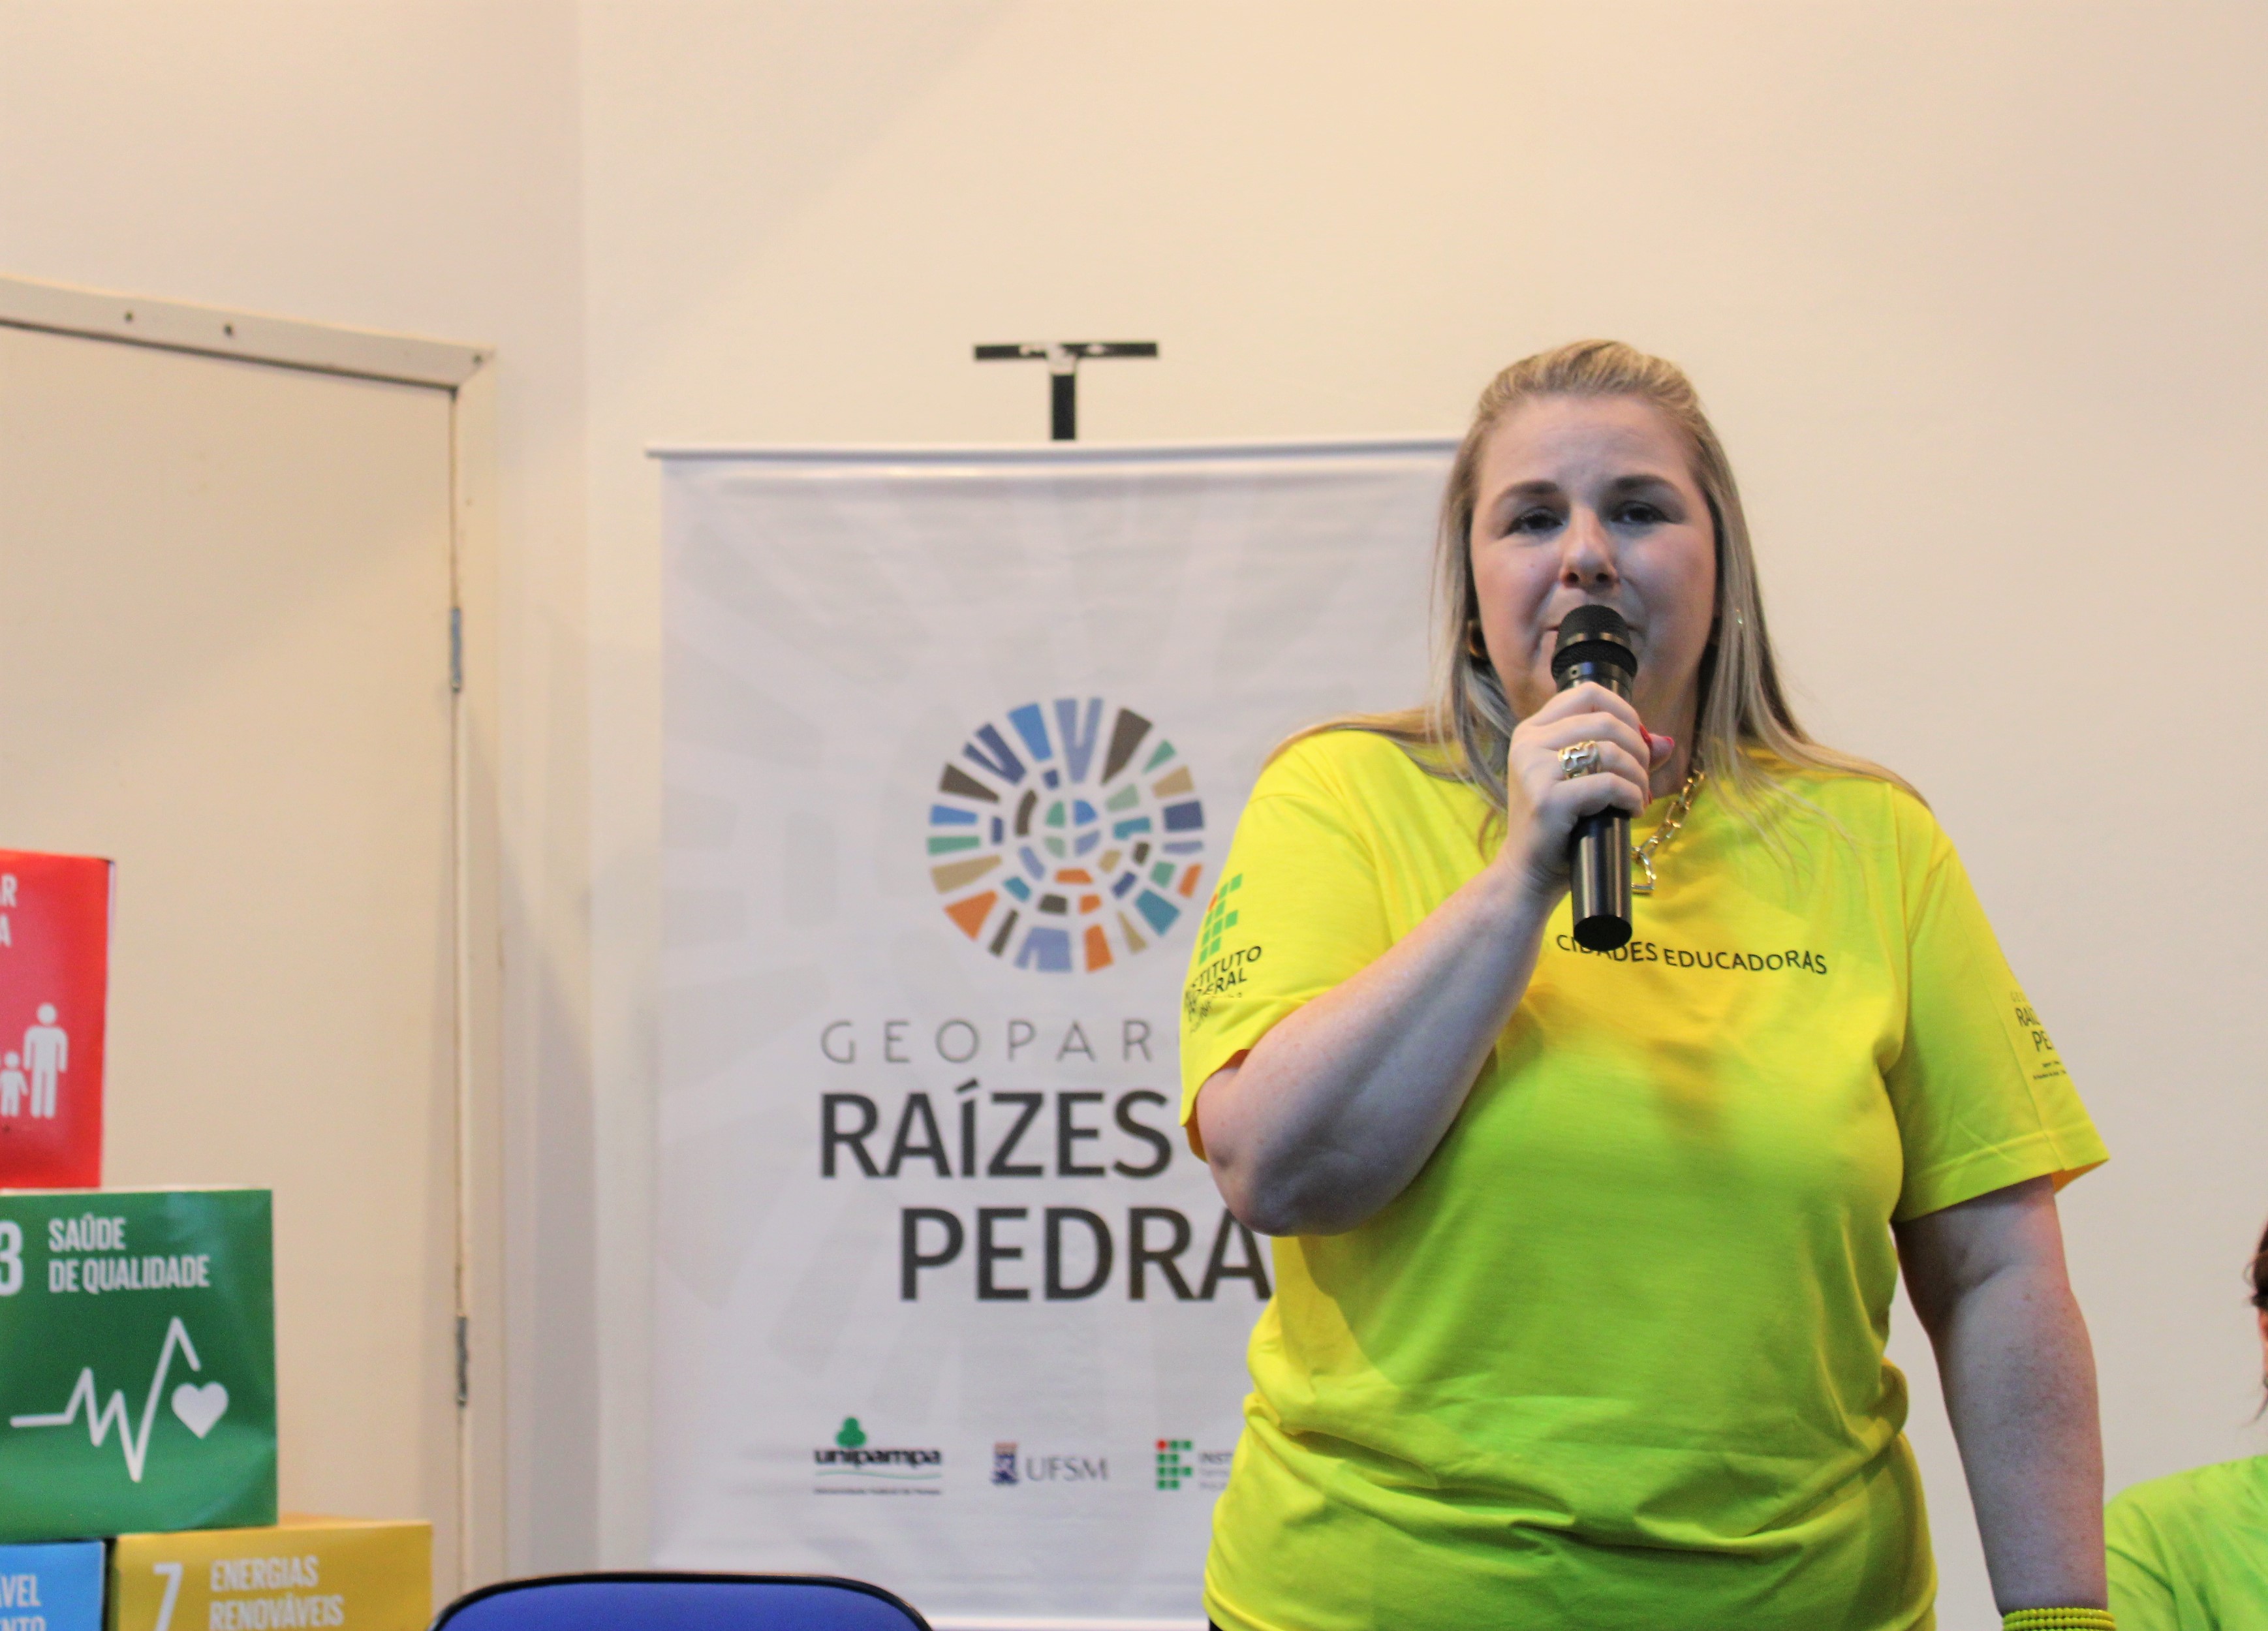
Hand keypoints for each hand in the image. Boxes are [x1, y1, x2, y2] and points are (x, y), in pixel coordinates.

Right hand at [1499, 682, 1672, 900]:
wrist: (1528, 873)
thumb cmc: (1559, 826)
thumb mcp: (1584, 781)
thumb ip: (1620, 756)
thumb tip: (1667, 742)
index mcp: (1532, 731)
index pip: (1587, 693)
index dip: (1624, 711)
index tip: (1638, 741)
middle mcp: (1528, 743)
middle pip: (1605, 721)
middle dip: (1638, 749)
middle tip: (1643, 777)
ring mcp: (1534, 770)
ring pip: (1610, 751)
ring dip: (1638, 776)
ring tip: (1639, 797)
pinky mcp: (1548, 799)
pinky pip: (1609, 784)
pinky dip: (1632, 796)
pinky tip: (1632, 811)